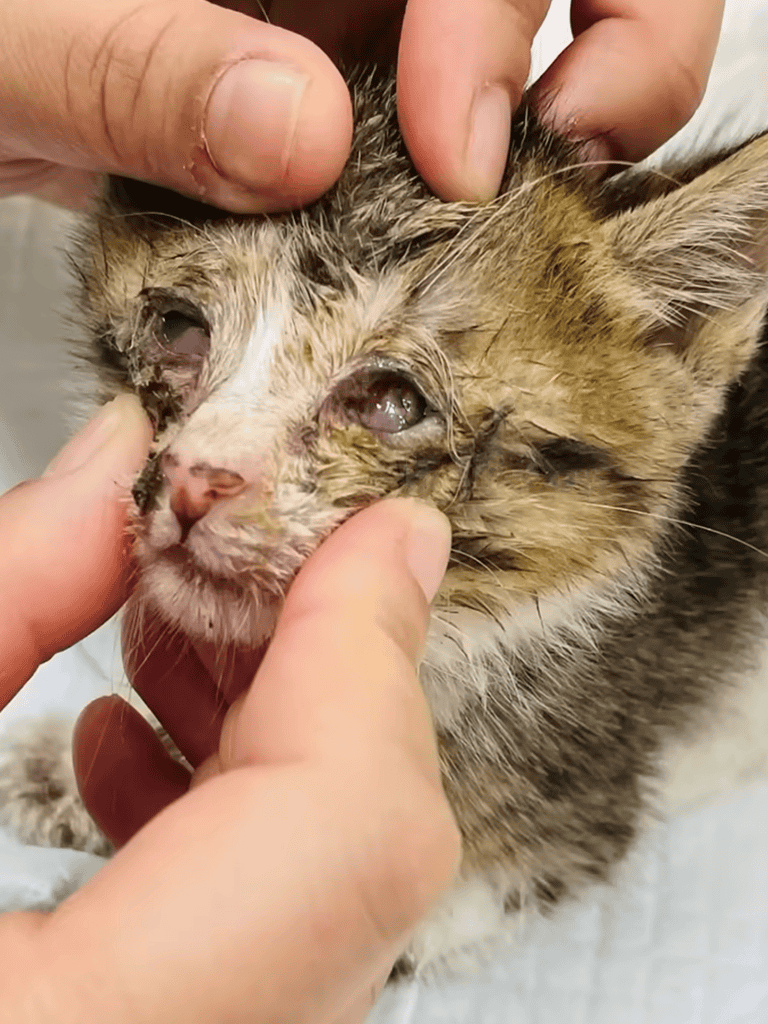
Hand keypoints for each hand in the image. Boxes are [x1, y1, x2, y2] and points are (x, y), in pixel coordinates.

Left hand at [0, 1, 723, 213]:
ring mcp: (362, 26)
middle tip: (567, 163)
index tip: (459, 150)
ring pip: (538, 47)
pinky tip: (443, 261)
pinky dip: (485, 206)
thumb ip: (134, 65)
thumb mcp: (7, 39)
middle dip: (625, 45)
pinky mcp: (353, 105)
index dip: (502, 8)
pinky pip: (463, 139)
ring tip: (512, 231)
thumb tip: (300, 138)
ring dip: (567, 136)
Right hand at [0, 399, 459, 1022]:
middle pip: (366, 855)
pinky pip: (270, 944)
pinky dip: (226, 821)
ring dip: (274, 732)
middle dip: (320, 674)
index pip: (350, 826)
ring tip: (167, 634)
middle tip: (246, 562)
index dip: (372, 648)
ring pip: (335, 896)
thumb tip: (114, 465)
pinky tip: (123, 746)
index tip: (387, 530)